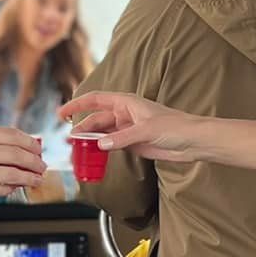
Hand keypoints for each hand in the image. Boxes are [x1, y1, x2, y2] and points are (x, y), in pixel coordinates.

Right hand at [0, 124, 46, 204]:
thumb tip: (13, 147)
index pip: (13, 135)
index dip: (31, 143)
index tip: (38, 149)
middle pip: (18, 154)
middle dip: (35, 162)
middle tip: (41, 166)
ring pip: (13, 173)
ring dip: (29, 177)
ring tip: (35, 179)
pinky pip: (0, 190)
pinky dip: (11, 189)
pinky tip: (14, 188)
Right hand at [60, 92, 210, 161]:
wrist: (194, 141)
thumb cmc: (176, 126)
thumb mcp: (146, 130)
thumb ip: (122, 138)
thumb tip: (101, 145)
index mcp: (127, 102)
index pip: (96, 100)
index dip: (77, 104)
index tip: (62, 112)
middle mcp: (125, 114)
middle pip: (96, 119)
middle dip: (82, 128)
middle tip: (69, 141)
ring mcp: (128, 129)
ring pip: (103, 134)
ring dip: (90, 141)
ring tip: (77, 151)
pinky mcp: (133, 143)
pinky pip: (112, 146)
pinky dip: (101, 151)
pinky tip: (93, 157)